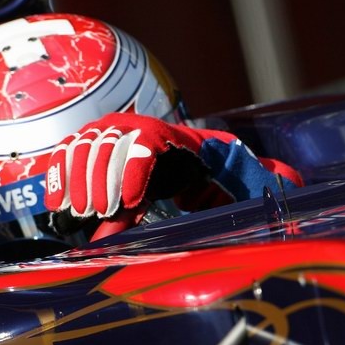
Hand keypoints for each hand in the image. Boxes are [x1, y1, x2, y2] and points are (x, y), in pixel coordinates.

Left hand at [44, 112, 215, 219]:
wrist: (193, 163)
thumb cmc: (153, 177)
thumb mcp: (127, 198)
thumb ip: (112, 216)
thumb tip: (96, 246)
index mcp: (93, 135)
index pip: (67, 150)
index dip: (59, 179)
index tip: (57, 207)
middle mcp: (109, 125)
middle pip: (85, 150)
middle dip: (82, 185)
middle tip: (83, 214)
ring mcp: (133, 125)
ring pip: (109, 150)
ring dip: (104, 183)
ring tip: (105, 210)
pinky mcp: (156, 133)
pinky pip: (139, 154)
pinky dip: (132, 178)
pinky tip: (130, 200)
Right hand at [44, 112, 302, 232]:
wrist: (204, 172)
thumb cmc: (229, 181)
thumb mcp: (248, 180)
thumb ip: (259, 181)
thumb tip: (284, 183)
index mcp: (183, 138)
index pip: (148, 139)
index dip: (133, 166)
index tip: (129, 202)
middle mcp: (146, 130)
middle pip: (111, 139)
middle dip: (102, 178)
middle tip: (101, 214)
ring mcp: (119, 137)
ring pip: (87, 143)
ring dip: (80, 179)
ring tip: (83, 213)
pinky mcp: (99, 153)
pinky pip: (71, 153)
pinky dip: (61, 176)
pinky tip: (60, 205)